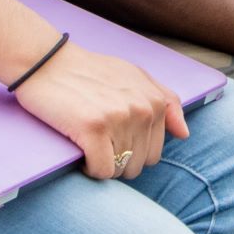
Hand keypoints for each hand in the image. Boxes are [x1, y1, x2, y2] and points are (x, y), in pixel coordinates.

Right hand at [12, 41, 186, 180]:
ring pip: (120, 170)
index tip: (113, 138)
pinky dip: (90, 169)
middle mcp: (142, 109)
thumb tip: (184, 134)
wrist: (48, 62)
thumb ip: (166, 101)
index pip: (155, 152)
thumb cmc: (90, 71)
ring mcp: (119, 118)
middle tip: (98, 141)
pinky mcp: (94, 128)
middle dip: (119, 161)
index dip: (131, 151)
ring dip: (103, 165)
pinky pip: (102, 171)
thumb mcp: (135, 77)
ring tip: (88, 143)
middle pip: (139, 164)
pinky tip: (81, 152)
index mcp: (155, 101)